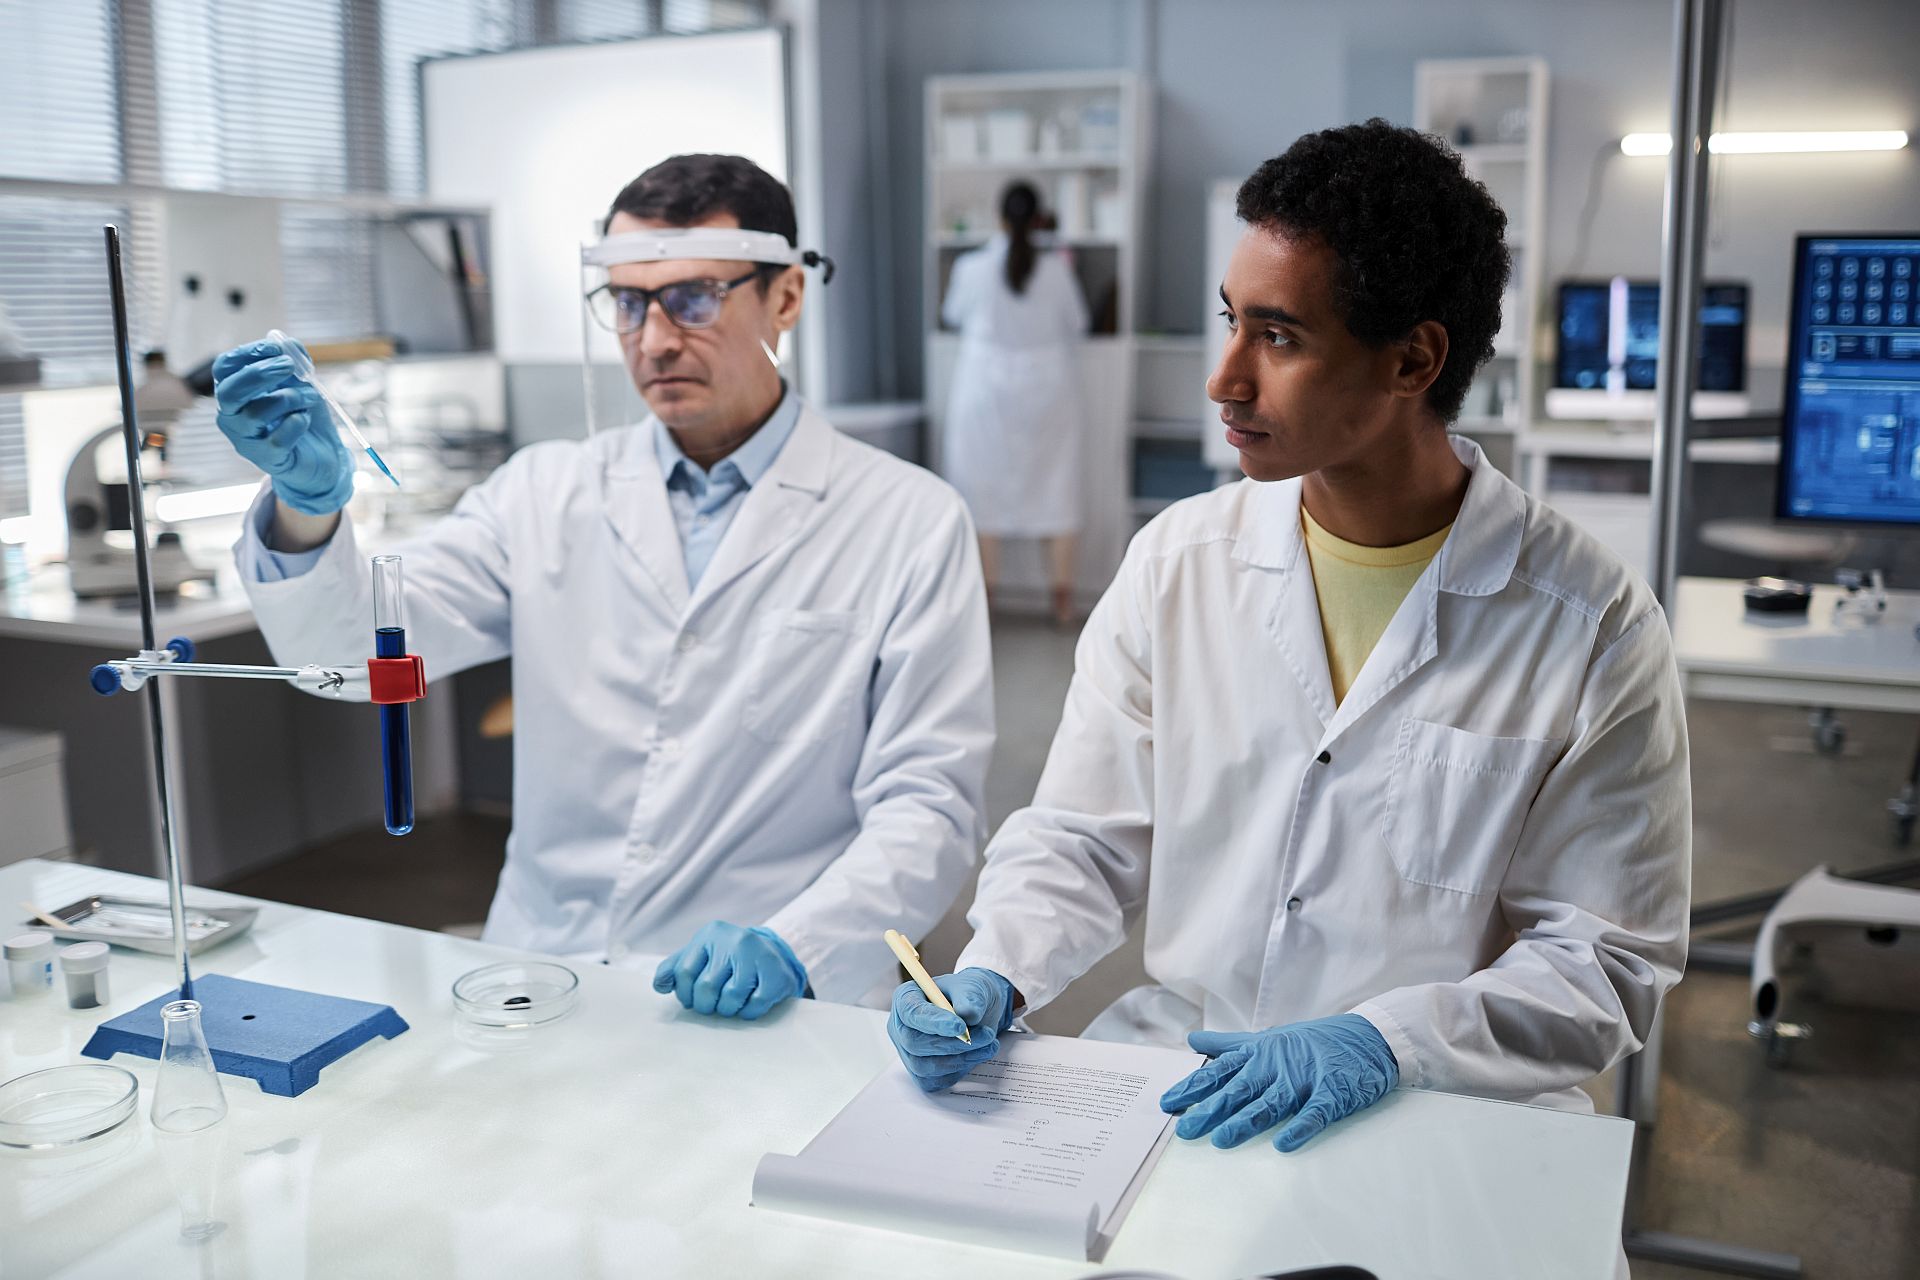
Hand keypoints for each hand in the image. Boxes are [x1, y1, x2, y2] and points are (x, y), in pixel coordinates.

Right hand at [211, 335, 353, 514]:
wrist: (323, 456)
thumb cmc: (302, 415)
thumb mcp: (299, 383)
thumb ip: (293, 362)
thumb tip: (287, 343)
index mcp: (235, 392)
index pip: (224, 368)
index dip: (247, 353)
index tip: (276, 348)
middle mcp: (232, 416)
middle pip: (230, 392)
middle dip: (260, 374)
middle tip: (289, 366)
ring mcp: (245, 440)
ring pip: (256, 414)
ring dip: (289, 398)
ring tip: (311, 397)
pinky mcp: (266, 459)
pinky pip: (277, 438)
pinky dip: (296, 423)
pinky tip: (305, 420)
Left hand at [651, 921, 806, 1019]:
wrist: (774, 956)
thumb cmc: (728, 959)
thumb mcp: (700, 955)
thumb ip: (675, 967)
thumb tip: (660, 985)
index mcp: (710, 934)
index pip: (684, 972)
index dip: (684, 994)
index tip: (691, 1000)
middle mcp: (734, 940)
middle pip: (706, 987)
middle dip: (705, 1005)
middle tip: (711, 1005)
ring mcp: (757, 955)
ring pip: (730, 997)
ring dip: (727, 1010)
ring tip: (729, 1005)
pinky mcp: (775, 973)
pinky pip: (755, 1004)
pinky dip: (748, 1012)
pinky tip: (748, 1005)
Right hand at [887, 967, 1015, 1091]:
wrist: (980, 1010)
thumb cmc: (968, 994)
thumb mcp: (973, 985)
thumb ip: (971, 995)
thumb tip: (969, 1014)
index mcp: (906, 998)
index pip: (911, 1013)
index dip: (933, 1022)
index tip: (960, 1026)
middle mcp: (902, 1026)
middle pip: (914, 1043)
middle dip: (952, 1043)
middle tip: (985, 1035)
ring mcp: (909, 1052)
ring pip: (924, 1066)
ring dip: (960, 1058)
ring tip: (988, 1044)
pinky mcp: (922, 1072)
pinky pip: (935, 1080)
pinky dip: (959, 1070)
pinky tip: (976, 1055)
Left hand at [1158, 1013, 1398, 1151]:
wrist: (1367, 1037)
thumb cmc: (1312, 1042)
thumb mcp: (1267, 1038)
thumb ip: (1229, 1044)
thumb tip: (1193, 1040)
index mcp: (1260, 1054)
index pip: (1220, 1071)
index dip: (1194, 1087)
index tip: (1169, 1103)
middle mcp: (1277, 1065)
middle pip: (1239, 1089)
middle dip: (1211, 1109)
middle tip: (1186, 1129)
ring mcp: (1305, 1079)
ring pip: (1271, 1101)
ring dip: (1246, 1120)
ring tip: (1222, 1139)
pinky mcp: (1333, 1093)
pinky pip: (1315, 1112)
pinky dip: (1300, 1128)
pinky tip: (1283, 1144)